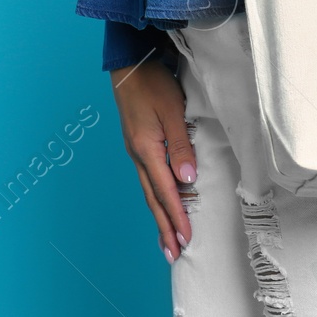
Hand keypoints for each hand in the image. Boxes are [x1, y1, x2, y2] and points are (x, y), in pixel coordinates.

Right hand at [110, 58, 195, 262]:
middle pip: (153, 198)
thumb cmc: (151, 83)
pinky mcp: (138, 143)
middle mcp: (138, 154)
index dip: (176, 216)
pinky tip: (160, 202)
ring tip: (167, 239)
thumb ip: (180, 145)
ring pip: (149, 190)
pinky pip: (148, 178)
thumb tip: (187, 178)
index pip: (164, 191)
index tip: (186, 239)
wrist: (129, 63)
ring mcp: (136, 149)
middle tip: (174, 253)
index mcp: (145, 148)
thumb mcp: (171, 111)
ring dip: (159, 215)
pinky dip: (156, 197)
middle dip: (164, 226)